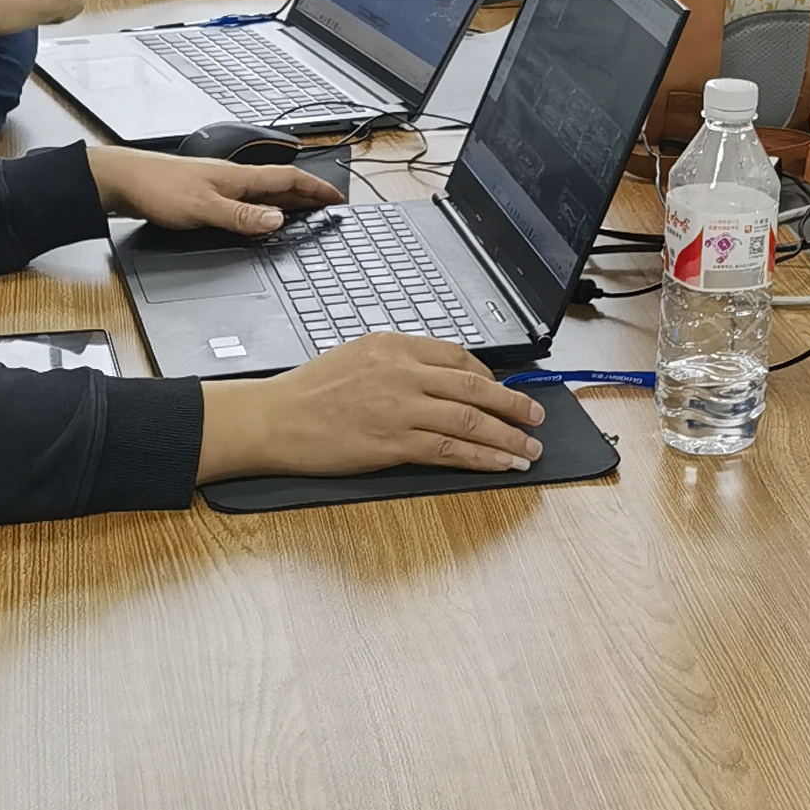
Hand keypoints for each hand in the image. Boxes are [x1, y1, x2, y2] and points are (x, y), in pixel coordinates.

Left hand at [88, 146, 343, 235]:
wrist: (122, 180)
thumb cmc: (158, 189)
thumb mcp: (204, 209)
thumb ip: (242, 216)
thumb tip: (278, 220)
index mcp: (239, 178)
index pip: (288, 179)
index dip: (315, 188)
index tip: (336, 198)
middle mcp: (233, 178)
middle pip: (280, 184)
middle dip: (307, 194)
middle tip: (327, 206)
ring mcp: (219, 184)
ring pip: (263, 191)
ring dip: (286, 200)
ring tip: (302, 212)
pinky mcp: (205, 193)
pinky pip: (245, 199)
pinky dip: (261, 207)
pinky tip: (257, 217)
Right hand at [198, 333, 545, 482]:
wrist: (273, 418)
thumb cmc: (307, 391)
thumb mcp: (357, 356)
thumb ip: (399, 363)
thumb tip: (438, 378)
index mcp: (395, 345)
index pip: (458, 357)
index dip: (489, 377)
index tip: (503, 391)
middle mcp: (403, 371)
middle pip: (474, 387)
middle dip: (513, 403)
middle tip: (536, 416)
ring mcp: (401, 407)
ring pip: (470, 420)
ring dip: (507, 436)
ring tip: (529, 448)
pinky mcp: (394, 443)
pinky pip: (450, 449)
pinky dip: (481, 457)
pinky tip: (500, 464)